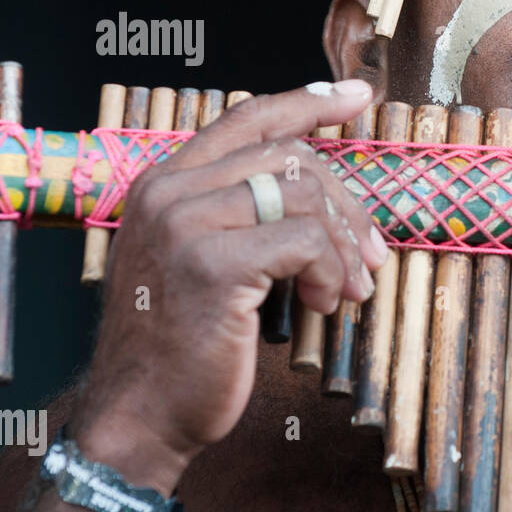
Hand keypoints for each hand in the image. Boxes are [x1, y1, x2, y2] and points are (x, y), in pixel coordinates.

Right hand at [70, 80, 386, 491]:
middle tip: (370, 254)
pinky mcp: (211, 264)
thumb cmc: (185, 346)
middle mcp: (168, 191)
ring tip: (347, 289)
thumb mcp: (210, 263)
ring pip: (302, 195)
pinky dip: (330, 272)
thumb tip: (328, 196)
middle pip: (289, 157)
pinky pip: (304, 242)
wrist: (141, 415)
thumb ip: (245, 217)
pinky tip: (324, 305)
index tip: (358, 96)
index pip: (246, 118)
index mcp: (165, 183)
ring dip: (341, 246)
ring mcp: (184, 224)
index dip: (308, 102)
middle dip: (344, 204)